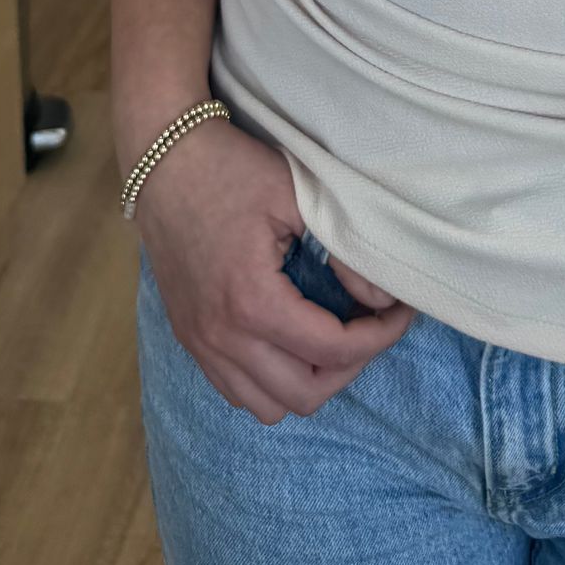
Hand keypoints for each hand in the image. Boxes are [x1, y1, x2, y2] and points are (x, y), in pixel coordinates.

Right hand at [136, 120, 416, 422]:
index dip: (378, 337)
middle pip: (303, 394)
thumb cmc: (232, 169)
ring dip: (309, 381)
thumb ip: (345, 253)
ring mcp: (200, 342)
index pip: (331, 350)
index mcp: (251, 301)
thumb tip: (384, 298)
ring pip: (267, 405)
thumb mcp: (298, 197)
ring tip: (332, 339)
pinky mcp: (189, 337)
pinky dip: (271, 382)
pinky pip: (236, 390)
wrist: (164, 160)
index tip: (399, 312)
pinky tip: (291, 342)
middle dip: (349, 366)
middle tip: (370, 326)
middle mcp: (222, 336)